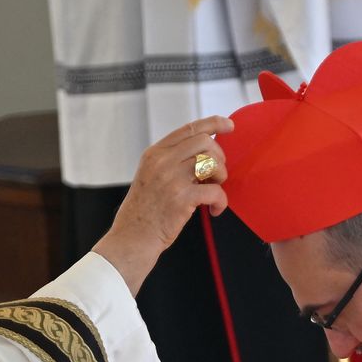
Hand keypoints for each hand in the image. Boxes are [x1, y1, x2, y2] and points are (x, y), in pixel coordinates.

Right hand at [93, 115, 233, 295]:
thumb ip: (171, 161)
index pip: (189, 128)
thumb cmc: (144, 211)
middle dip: (219, 157)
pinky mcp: (182, 199)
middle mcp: (162, 161)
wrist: (132, 238)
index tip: (229, 125)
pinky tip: (214, 210)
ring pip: (213, 163)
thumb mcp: (150, 176)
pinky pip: (216, 191)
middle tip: (216, 175)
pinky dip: (221, 201)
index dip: (213, 123)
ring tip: (214, 190)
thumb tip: (205, 152)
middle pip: (205, 142)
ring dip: (221, 177)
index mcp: (155, 153)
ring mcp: (171, 179)